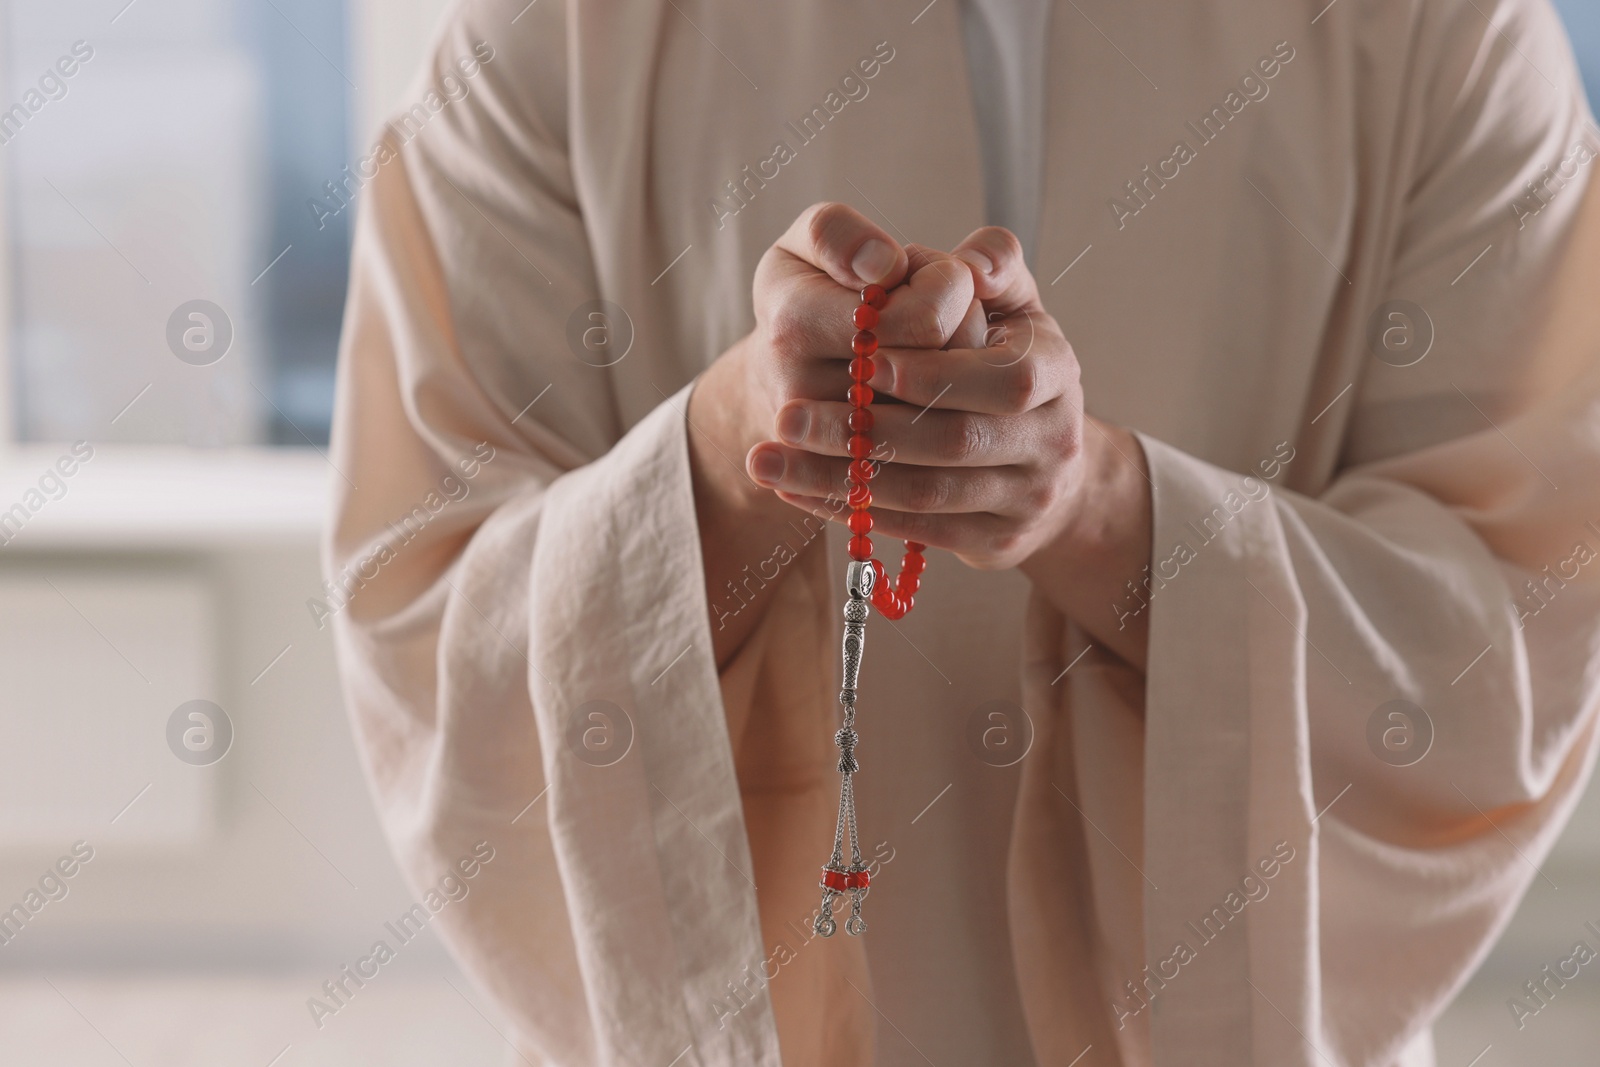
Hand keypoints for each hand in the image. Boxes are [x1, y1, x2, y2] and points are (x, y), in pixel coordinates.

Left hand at [751, 227, 1087, 570]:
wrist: (1042, 456)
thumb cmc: (1003, 357)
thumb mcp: (1008, 300)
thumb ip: (991, 263)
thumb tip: (973, 264)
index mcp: (1056, 368)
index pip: (1001, 376)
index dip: (932, 372)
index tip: (863, 360)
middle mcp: (1053, 439)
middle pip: (955, 441)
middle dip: (865, 430)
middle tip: (786, 417)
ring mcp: (1028, 498)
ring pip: (926, 494)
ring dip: (840, 479)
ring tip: (767, 461)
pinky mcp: (999, 544)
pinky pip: (916, 529)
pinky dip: (852, 510)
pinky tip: (795, 489)